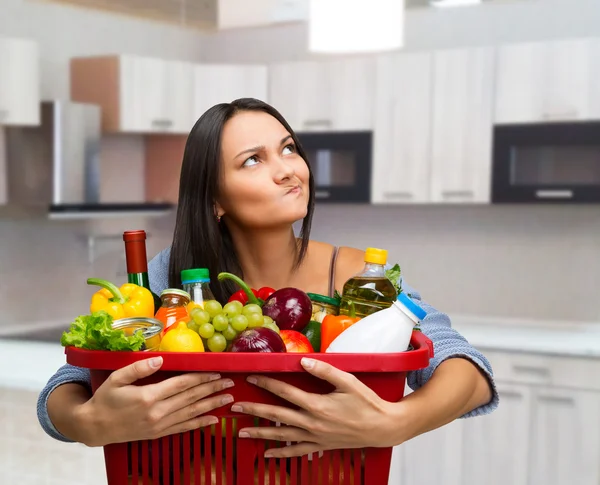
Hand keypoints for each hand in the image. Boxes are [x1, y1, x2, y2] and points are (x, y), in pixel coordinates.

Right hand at [77, 356, 233, 445]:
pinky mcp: (158, 434)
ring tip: (228, 398)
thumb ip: (138, 367)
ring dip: (212, 404)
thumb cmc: (105, 399)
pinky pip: (184, 428)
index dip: (201, 377)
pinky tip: (213, 419)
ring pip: (191, 413)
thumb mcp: (117, 378)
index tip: (216, 371)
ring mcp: (159, 425)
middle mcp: (157, 412)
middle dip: (212, 388)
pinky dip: (200, 423)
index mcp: (149, 396)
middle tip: (230, 382)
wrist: (94, 427)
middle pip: (191, 397)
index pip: (182, 384)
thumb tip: (160, 359)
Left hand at [232, 358, 401, 457]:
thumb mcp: (347, 381)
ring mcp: (314, 436)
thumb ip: (324, 370)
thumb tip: (302, 360)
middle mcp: (311, 422)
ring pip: (281, 435)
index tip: (251, 377)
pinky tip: (267, 454)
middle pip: (276, 415)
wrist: (382, 427)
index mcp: (316, 404)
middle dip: (254, 410)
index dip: (266, 383)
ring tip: (241, 432)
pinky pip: (296, 451)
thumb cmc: (367, 402)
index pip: (285, 391)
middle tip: (235, 407)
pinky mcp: (320, 446)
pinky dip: (280, 453)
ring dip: (260, 433)